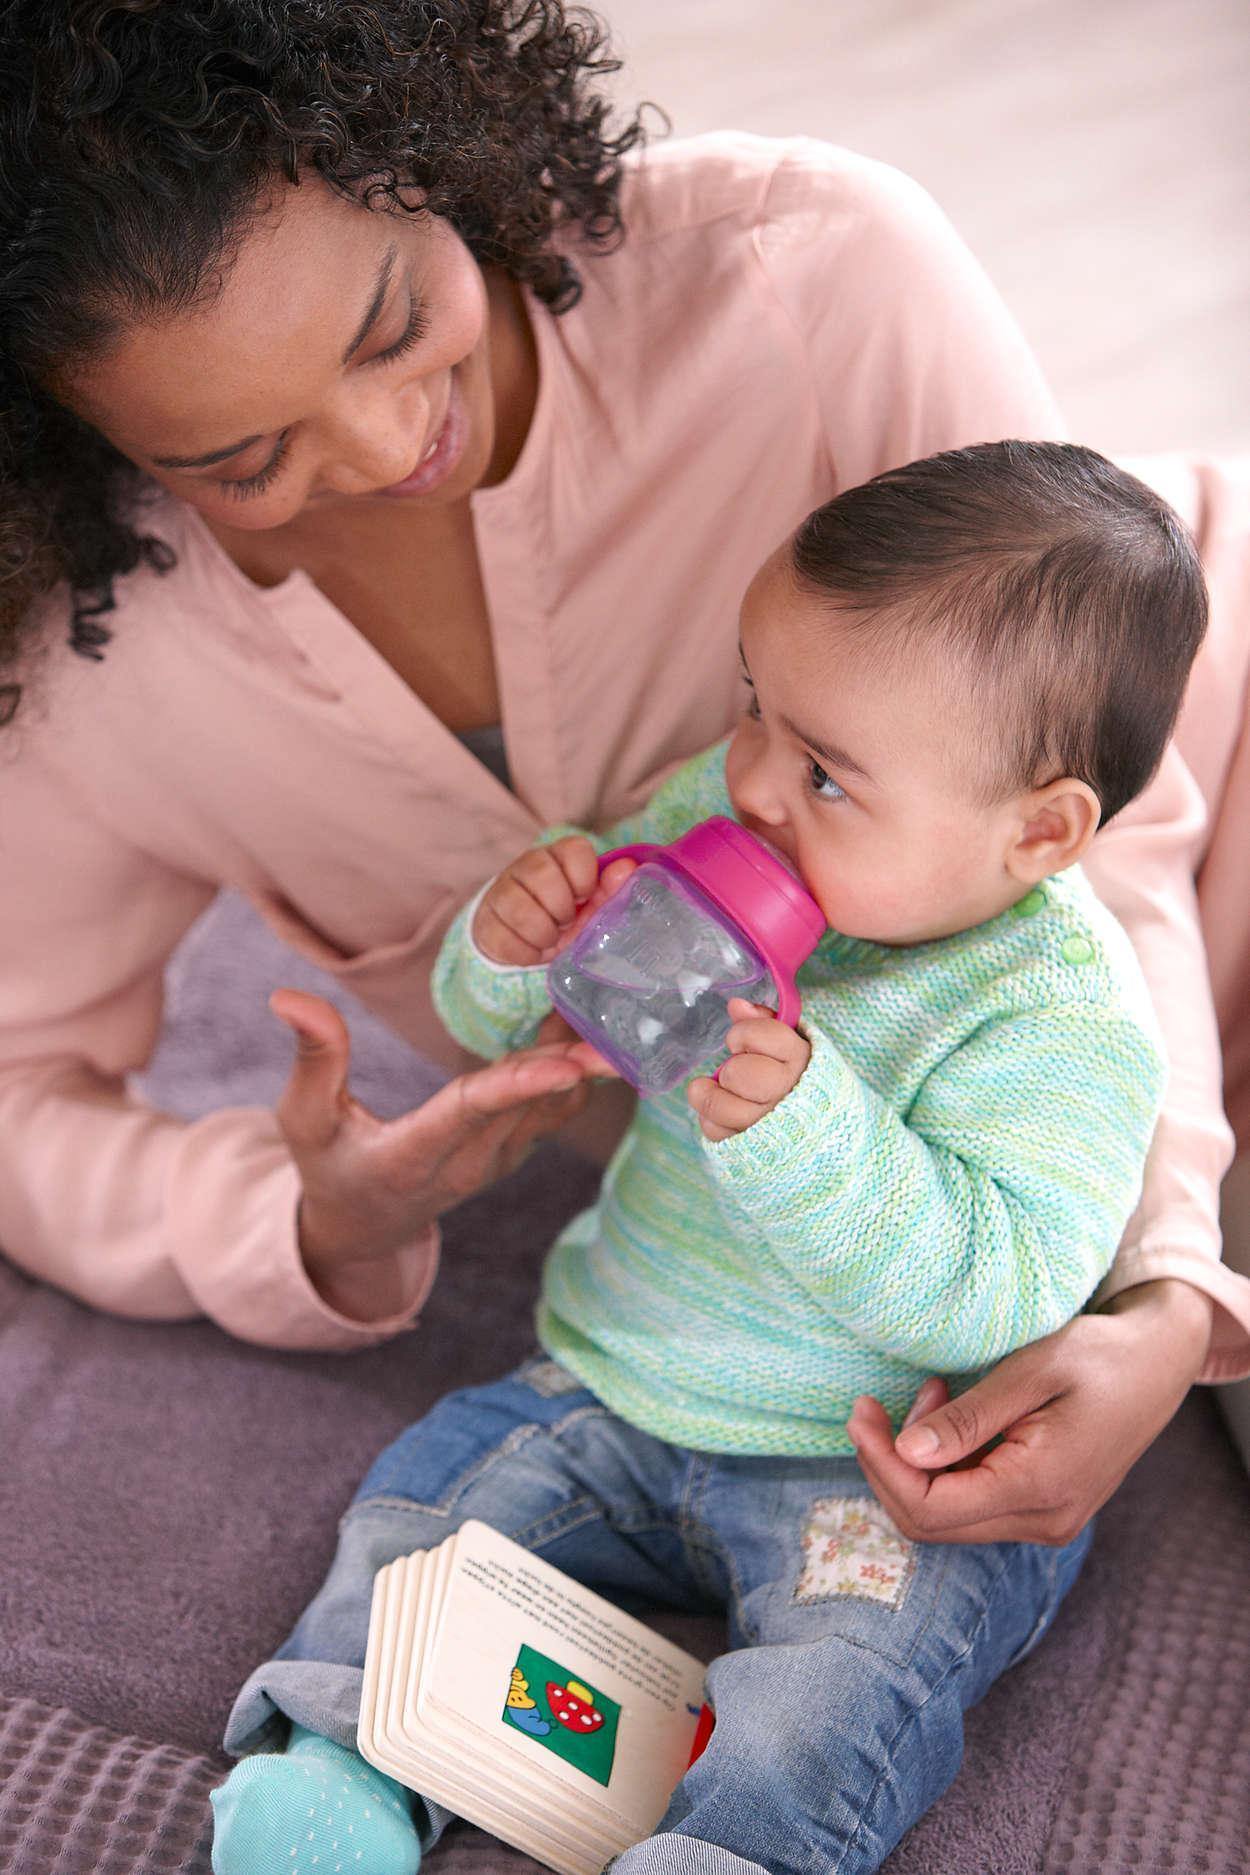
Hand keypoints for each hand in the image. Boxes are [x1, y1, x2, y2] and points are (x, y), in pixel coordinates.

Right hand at [270, 989, 592, 1296]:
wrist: (363, 1227)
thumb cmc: (327, 1165)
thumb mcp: (304, 1117)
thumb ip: (312, 1058)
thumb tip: (288, 997)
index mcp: (413, 1157)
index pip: (470, 1115)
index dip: (517, 1088)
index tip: (562, 1064)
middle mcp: (467, 1165)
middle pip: (525, 1105)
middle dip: (568, 1060)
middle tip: (606, 1008)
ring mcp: (498, 1162)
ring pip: (550, 1107)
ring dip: (580, 1059)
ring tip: (605, 1001)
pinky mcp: (515, 1151)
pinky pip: (555, 1110)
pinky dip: (576, 1070)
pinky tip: (589, 1023)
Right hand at [472, 838, 636, 965]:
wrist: (526, 940)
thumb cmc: (565, 919)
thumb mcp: (592, 908)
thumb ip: (611, 890)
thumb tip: (628, 868)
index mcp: (559, 855)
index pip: (574, 850)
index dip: (583, 880)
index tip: (583, 898)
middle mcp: (527, 865)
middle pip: (542, 875)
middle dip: (561, 910)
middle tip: (565, 922)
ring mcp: (502, 891)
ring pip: (519, 908)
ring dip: (543, 933)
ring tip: (550, 937)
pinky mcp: (485, 920)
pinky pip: (504, 938)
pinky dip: (525, 953)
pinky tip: (532, 949)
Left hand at [688, 998, 810, 1141]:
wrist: (827, 1132)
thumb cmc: (802, 1080)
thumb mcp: (792, 1046)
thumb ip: (764, 1023)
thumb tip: (736, 1006)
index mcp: (801, 1060)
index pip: (763, 1036)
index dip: (743, 1034)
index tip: (740, 1041)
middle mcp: (789, 1094)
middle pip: (740, 1074)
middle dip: (732, 1069)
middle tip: (735, 1072)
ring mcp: (771, 1126)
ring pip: (724, 1107)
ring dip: (709, 1095)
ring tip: (710, 1088)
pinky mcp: (752, 1150)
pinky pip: (717, 1132)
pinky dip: (711, 1120)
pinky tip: (720, 1115)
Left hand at [846, 1278, 1212, 1545]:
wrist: (1158, 1365)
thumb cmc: (1099, 1355)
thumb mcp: (1032, 1370)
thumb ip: (968, 1419)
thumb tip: (906, 1455)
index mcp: (1040, 1489)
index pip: (929, 1508)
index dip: (881, 1465)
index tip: (861, 1412)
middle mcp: (1043, 1522)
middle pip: (930, 1522)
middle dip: (889, 1464)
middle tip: (874, 1404)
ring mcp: (1046, 1522)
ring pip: (947, 1516)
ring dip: (917, 1461)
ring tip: (932, 1392)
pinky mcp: (1042, 1510)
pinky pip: (972, 1503)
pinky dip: (945, 1463)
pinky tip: (951, 1412)